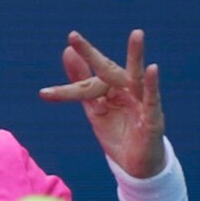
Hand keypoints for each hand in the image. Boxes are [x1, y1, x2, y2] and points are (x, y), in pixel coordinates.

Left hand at [39, 30, 165, 177]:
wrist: (136, 166)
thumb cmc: (117, 133)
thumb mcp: (94, 108)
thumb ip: (81, 83)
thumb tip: (68, 52)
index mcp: (110, 89)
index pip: (85, 84)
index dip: (67, 86)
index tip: (46, 86)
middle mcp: (126, 91)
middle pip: (106, 71)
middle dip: (90, 55)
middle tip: (73, 36)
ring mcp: (141, 103)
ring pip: (136, 77)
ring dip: (136, 56)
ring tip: (137, 34)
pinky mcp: (153, 119)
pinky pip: (152, 100)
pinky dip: (152, 85)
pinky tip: (152, 69)